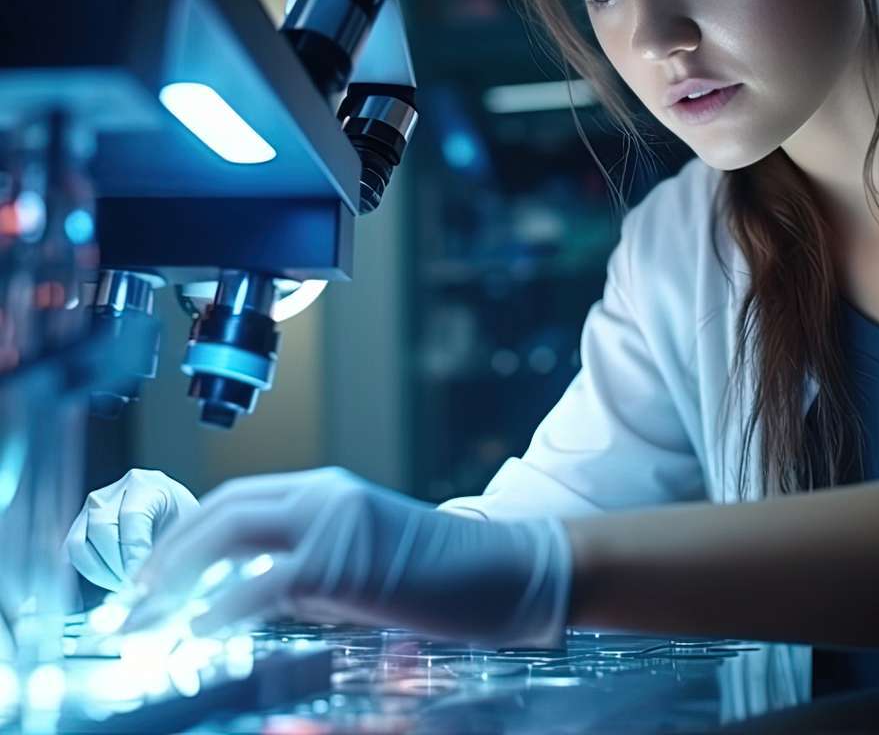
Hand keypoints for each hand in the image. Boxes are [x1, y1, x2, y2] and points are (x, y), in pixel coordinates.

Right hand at [64, 469, 198, 590]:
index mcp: (147, 484)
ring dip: (98, 571)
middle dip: (115, 565)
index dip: (133, 552)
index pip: (131, 516)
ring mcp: (95, 505)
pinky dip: (85, 569)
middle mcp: (117, 489)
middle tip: (131, 587)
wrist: (175, 515)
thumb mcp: (184, 531)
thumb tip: (139, 584)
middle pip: (102, 527)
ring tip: (121, 584)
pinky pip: (71, 550)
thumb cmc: (182, 523)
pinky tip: (108, 580)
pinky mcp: (81, 522)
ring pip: (80, 541)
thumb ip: (163, 551)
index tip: (139, 580)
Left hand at [121, 467, 570, 647]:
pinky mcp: (344, 563)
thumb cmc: (437, 573)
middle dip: (167, 554)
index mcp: (326, 490)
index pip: (236, 500)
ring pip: (232, 535)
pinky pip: (263, 584)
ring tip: (144, 622)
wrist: (502, 570)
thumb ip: (308, 569)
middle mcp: (324, 494)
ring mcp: (334, 523)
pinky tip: (195, 634)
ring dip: (178, 578)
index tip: (152, 575)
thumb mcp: (363, 561)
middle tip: (130, 602)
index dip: (186, 535)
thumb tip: (250, 596)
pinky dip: (220, 608)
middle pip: (223, 510)